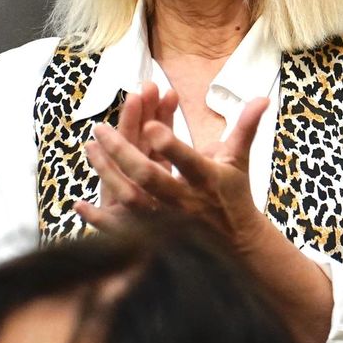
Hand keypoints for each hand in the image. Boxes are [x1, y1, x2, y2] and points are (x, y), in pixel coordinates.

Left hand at [77, 96, 283, 252]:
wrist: (237, 244)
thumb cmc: (234, 194)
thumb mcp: (240, 160)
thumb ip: (245, 127)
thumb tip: (263, 98)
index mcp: (207, 179)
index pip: (188, 160)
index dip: (171, 146)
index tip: (151, 127)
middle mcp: (186, 200)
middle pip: (151, 178)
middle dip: (124, 153)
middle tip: (102, 129)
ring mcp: (167, 219)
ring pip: (132, 199)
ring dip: (107, 174)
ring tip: (90, 147)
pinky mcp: (154, 234)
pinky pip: (122, 228)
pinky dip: (99, 219)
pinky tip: (79, 204)